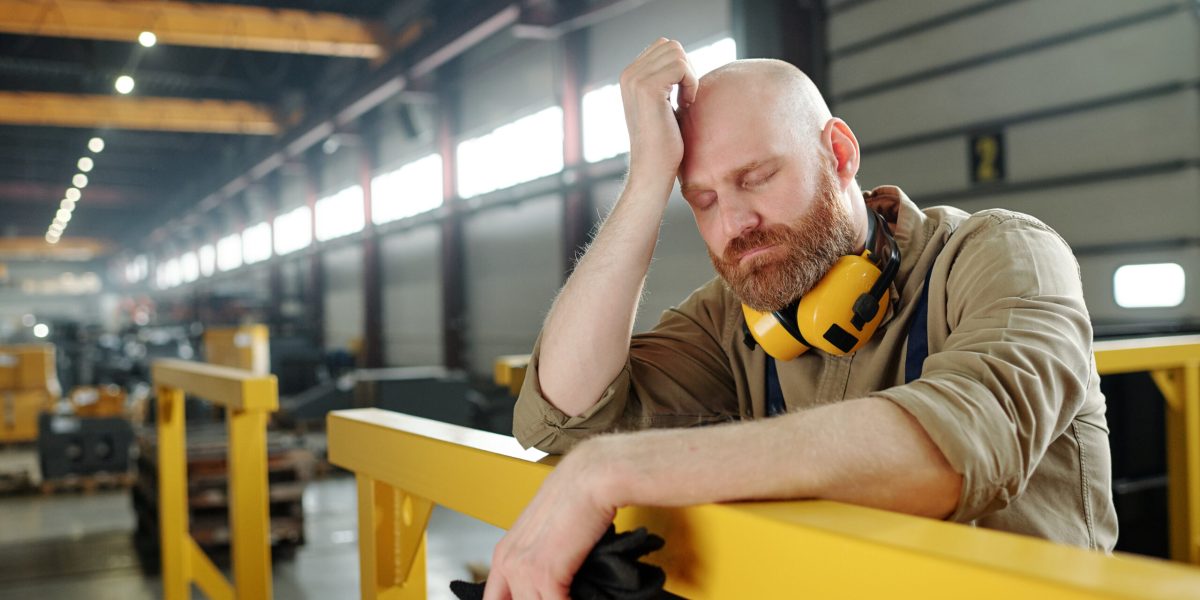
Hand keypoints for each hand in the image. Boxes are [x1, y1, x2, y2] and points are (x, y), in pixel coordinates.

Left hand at [483, 444, 617, 599]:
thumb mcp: (547, 533)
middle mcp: (507, 562)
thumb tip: (555, 585)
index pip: (496, 599)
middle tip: (563, 594)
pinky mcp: (544, 574)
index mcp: (504, 554)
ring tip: (579, 597)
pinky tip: (586, 599)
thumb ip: (540, 558)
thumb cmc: (577, 499)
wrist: (591, 478)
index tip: (540, 598)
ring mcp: (522, 569)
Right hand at [620, 38, 698, 183]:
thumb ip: (663, 79)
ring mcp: (635, 79)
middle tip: (685, 98)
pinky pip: (681, 67)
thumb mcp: (660, 104)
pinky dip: (691, 84)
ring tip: (684, 102)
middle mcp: (628, 74)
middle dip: (686, 69)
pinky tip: (685, 105)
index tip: (679, 95)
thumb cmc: (662, 142)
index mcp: (629, 76)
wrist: (652, 169)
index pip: (664, 47)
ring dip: (690, 76)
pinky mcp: (648, 88)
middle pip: (671, 46)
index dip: (681, 67)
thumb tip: (679, 57)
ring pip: (677, 53)